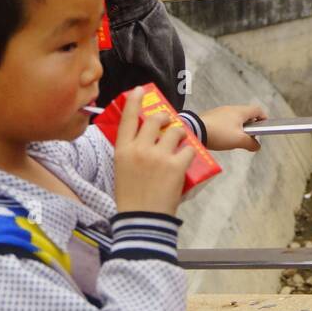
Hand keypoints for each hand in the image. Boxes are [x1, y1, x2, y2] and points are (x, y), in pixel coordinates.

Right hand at [112, 87, 195, 216]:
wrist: (142, 220)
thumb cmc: (131, 196)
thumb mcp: (122, 170)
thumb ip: (132, 151)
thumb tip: (145, 136)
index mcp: (122, 150)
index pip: (127, 118)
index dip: (134, 101)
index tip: (140, 90)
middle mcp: (140, 149)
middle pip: (155, 120)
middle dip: (165, 118)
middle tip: (169, 123)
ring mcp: (158, 156)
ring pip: (176, 131)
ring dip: (180, 135)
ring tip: (179, 145)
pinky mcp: (176, 165)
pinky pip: (188, 149)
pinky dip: (189, 154)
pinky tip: (184, 162)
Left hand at [199, 103, 266, 151]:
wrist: (196, 131)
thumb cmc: (218, 133)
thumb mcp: (239, 141)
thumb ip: (251, 143)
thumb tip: (257, 146)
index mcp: (240, 111)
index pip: (258, 110)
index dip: (264, 118)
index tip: (264, 127)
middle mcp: (231, 109)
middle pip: (246, 115)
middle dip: (250, 127)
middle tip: (248, 138)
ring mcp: (221, 112)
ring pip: (235, 119)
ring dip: (238, 128)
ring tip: (235, 140)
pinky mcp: (212, 117)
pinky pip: (225, 121)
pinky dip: (228, 129)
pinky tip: (223, 138)